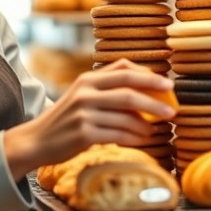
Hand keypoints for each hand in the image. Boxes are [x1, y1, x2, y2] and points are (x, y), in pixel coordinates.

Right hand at [3, 59, 175, 180]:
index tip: (167, 85)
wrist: (38, 140)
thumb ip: (109, 88)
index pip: (123, 70)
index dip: (148, 76)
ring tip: (155, 129)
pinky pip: (118, 135)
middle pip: (128, 92)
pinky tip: (142, 139)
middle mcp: (85, 92)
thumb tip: (147, 92)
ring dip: (146, 125)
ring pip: (126, 117)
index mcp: (87, 79)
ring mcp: (84, 113)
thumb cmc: (67, 118)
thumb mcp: (83, 95)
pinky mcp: (84, 134)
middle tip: (172, 109)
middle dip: (154, 100)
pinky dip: (134, 138)